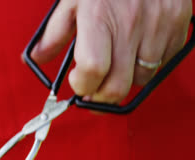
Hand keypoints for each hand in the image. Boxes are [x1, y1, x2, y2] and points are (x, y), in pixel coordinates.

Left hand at [32, 0, 191, 103]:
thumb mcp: (73, 2)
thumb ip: (54, 34)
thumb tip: (36, 59)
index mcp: (98, 18)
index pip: (93, 69)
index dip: (82, 86)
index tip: (77, 83)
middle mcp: (129, 24)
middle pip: (117, 86)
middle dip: (100, 98)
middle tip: (92, 92)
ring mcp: (157, 26)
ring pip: (140, 80)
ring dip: (124, 80)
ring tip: (115, 64)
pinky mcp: (177, 26)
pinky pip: (162, 64)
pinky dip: (147, 66)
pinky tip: (135, 52)